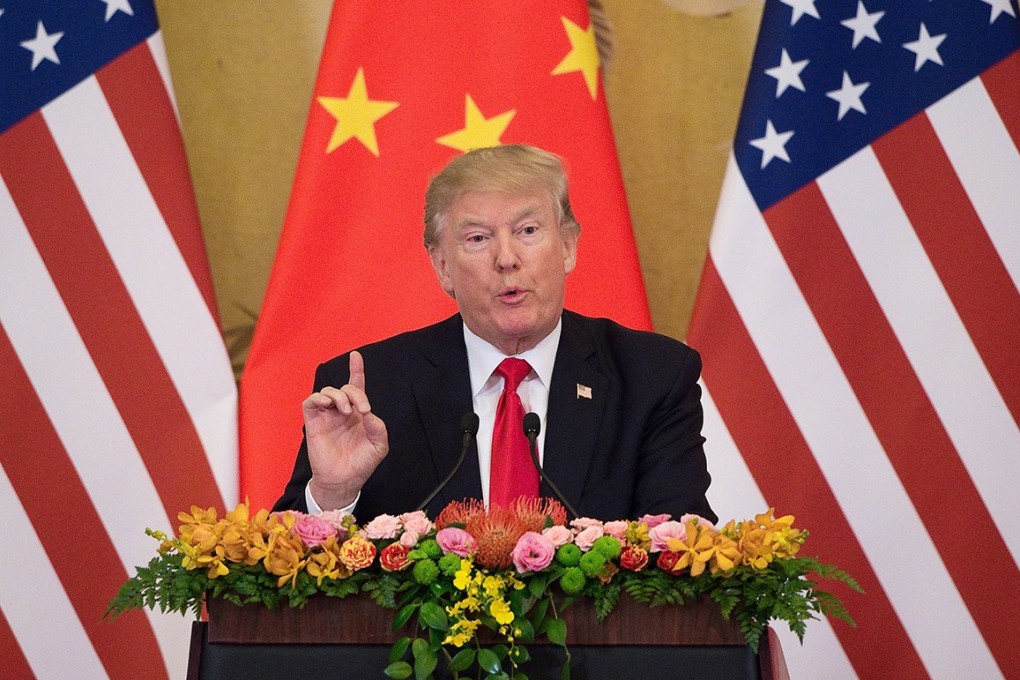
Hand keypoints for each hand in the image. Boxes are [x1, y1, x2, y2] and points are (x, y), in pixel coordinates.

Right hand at [303, 351, 388, 509]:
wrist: (344, 481)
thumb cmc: (361, 464)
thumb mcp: (378, 446)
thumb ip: (378, 427)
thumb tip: (368, 413)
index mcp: (358, 414)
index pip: (356, 387)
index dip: (356, 370)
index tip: (355, 356)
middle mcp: (342, 412)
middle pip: (346, 388)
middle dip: (355, 393)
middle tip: (361, 410)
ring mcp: (327, 416)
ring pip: (328, 392)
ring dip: (339, 396)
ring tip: (346, 411)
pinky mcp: (313, 422)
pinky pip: (311, 402)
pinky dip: (319, 398)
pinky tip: (328, 404)